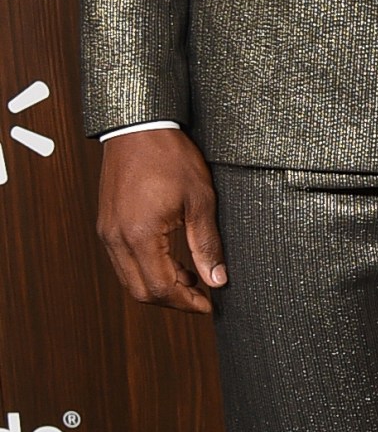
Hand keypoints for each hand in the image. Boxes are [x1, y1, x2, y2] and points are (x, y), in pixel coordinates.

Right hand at [98, 130, 226, 313]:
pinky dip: (147, 269)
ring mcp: (108, 232)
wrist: (138, 127)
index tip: (208, 304)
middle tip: (201, 296)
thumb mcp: (200, 199)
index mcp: (140, 235)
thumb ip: (207, 243)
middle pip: (141, 292)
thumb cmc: (169, 156)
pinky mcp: (107, 225)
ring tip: (191, 277)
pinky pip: (124, 261)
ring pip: (130, 279)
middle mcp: (117, 239)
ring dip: (159, 285)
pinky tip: (171, 260)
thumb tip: (217, 279)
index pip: (161, 288)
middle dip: (172, 300)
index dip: (186, 303)